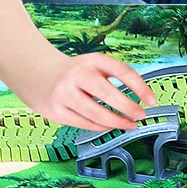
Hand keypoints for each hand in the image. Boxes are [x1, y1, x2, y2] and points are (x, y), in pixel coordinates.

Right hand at [17, 49, 156, 131]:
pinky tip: (109, 126)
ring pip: (96, 114)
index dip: (140, 87)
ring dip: (116, 122)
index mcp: (91, 60)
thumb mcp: (93, 65)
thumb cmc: (74, 72)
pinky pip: (84, 123)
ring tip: (129, 124)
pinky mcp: (56, 111)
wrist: (35, 73)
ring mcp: (64, 93)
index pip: (122, 71)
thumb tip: (141, 98)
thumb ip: (114, 76)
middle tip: (140, 116)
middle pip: (108, 94)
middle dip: (128, 108)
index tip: (151, 100)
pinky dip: (100, 127)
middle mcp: (77, 74)